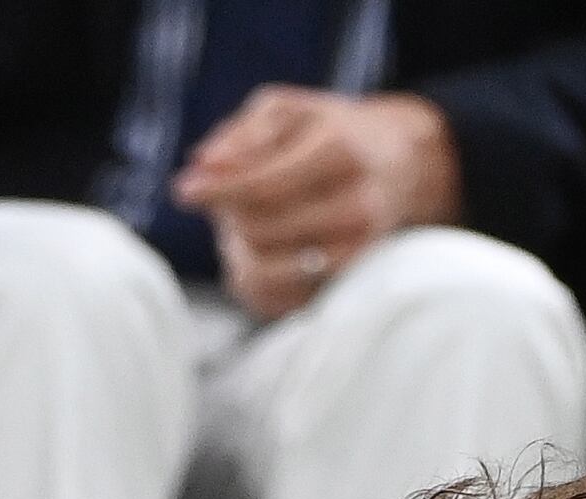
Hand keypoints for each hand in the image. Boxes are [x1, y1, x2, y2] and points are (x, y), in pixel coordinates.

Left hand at [177, 87, 456, 320]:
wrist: (402, 168)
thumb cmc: (332, 133)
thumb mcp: (288, 110)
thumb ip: (243, 134)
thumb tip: (202, 165)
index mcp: (341, 153)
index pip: (264, 186)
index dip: (216, 191)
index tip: (183, 189)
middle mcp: (356, 208)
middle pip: (260, 230)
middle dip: (229, 216)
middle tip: (227, 198)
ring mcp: (357, 254)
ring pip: (265, 272)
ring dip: (238, 249)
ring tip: (244, 224)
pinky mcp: (347, 289)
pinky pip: (277, 301)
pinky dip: (254, 277)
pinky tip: (261, 249)